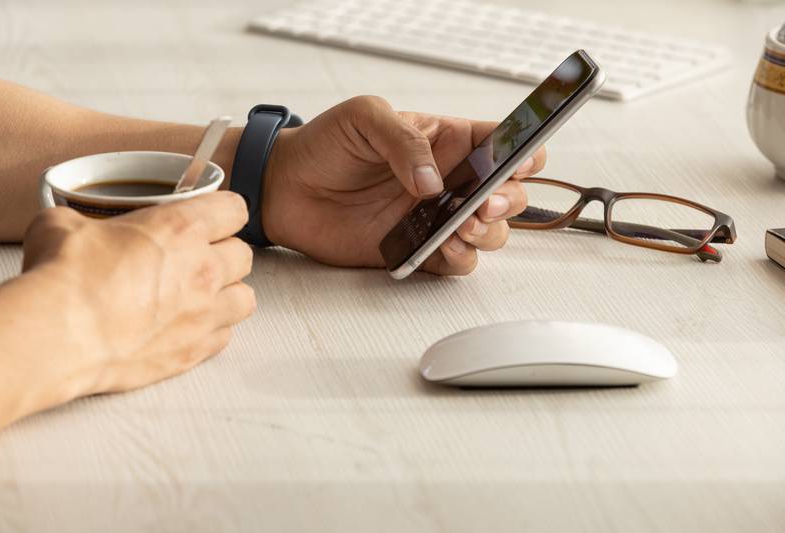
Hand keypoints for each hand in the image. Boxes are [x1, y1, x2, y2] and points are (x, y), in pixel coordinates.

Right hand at [21, 192, 254, 393]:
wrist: (59, 335)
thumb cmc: (64, 278)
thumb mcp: (65, 224)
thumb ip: (84, 219)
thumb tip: (73, 226)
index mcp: (181, 229)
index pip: (233, 210)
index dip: (223, 212)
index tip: (214, 217)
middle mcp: (204, 270)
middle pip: (243, 255)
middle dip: (225, 253)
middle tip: (200, 257)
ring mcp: (204, 314)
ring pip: (245, 298)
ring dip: (228, 293)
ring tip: (203, 295)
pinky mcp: (194, 351)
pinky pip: (225, 336)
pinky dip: (213, 331)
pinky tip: (189, 327)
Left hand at [261, 95, 544, 274]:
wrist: (287, 188)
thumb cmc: (327, 144)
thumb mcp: (365, 117)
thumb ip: (403, 140)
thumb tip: (433, 181)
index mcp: (448, 141)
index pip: (503, 144)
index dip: (523, 152)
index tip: (516, 162)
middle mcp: (451, 181)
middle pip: (510, 193)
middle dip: (510, 199)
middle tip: (486, 201)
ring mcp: (437, 218)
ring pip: (491, 232)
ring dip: (489, 232)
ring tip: (465, 225)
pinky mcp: (418, 250)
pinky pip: (457, 262)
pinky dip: (460, 258)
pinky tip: (444, 246)